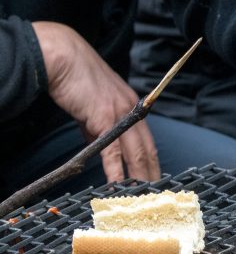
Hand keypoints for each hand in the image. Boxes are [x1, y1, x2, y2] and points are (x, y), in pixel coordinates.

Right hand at [32, 21, 159, 182]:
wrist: (63, 58)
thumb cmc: (76, 80)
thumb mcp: (93, 108)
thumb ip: (98, 129)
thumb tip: (100, 149)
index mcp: (132, 109)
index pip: (147, 141)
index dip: (152, 162)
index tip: (154, 178)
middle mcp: (131, 112)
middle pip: (147, 150)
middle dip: (151, 174)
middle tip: (155, 195)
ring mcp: (120, 114)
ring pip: (135, 152)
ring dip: (138, 176)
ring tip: (141, 195)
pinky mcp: (103, 117)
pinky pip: (112, 150)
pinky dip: (116, 169)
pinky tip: (117, 182)